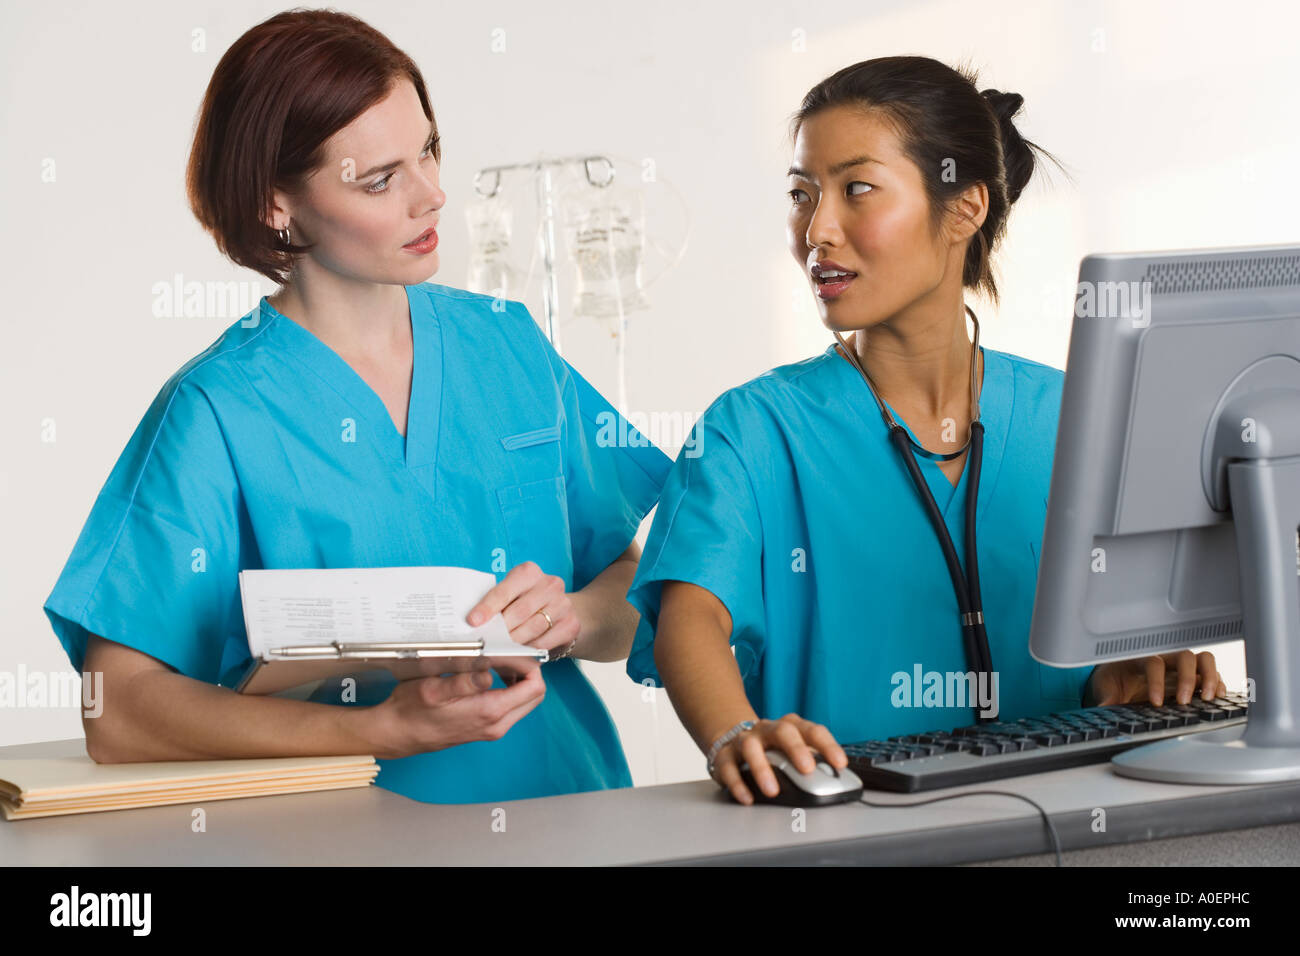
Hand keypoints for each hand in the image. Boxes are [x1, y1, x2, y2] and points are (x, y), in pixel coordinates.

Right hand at [366, 665, 545, 758]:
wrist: (398, 733)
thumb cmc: (412, 709)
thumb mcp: (433, 688)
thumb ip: (464, 681)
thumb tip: (489, 673)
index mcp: (490, 712)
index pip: (533, 686)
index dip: (529, 664)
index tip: (513, 650)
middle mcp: (497, 724)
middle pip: (535, 695)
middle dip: (527, 671)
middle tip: (508, 654)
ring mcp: (493, 728)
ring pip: (525, 701)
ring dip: (518, 679)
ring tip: (498, 662)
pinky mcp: (487, 728)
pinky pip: (511, 706)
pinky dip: (509, 689)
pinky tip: (489, 675)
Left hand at [467, 561, 579, 659]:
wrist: (559, 609)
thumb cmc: (525, 603)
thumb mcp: (510, 596)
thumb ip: (495, 606)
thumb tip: (472, 624)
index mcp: (529, 572)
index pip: (505, 590)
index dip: (487, 607)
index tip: (473, 621)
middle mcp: (549, 584)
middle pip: (520, 611)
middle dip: (500, 629)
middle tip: (484, 643)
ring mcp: (563, 604)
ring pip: (533, 628)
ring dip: (513, 643)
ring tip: (497, 651)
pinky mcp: (571, 625)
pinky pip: (545, 643)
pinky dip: (528, 652)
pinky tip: (516, 656)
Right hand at [708, 713, 846, 805]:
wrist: (734, 740)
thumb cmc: (772, 750)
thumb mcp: (793, 752)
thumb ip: (813, 763)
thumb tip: (836, 783)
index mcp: (790, 727)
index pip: (812, 730)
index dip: (827, 746)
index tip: (840, 763)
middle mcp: (767, 730)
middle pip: (782, 731)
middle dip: (796, 748)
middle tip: (807, 768)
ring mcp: (745, 740)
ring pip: (750, 747)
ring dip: (762, 768)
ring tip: (772, 790)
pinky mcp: (724, 755)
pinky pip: (728, 767)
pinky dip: (737, 783)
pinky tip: (747, 798)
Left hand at [1088, 650, 1224, 706]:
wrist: (1117, 676)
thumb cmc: (1113, 680)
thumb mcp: (1105, 688)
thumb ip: (1106, 699)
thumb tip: (1104, 710)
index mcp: (1141, 660)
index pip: (1154, 664)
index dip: (1157, 682)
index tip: (1156, 703)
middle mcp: (1164, 660)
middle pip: (1184, 656)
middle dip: (1187, 679)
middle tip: (1184, 702)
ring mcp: (1180, 667)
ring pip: (1203, 660)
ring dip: (1210, 677)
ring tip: (1209, 698)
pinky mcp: (1192, 678)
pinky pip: (1212, 673)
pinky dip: (1218, 683)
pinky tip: (1218, 698)